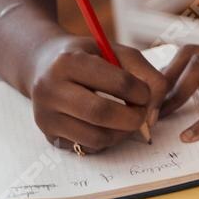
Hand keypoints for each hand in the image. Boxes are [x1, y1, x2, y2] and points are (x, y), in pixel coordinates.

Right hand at [25, 38, 168, 153]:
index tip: (147, 94)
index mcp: (68, 62)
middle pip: (101, 113)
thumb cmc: (89, 58)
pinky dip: (107, 140)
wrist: (44, 66)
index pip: (118, 83)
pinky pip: (87, 147)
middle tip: (143, 114)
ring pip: (95, 137)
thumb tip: (153, 113)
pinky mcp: (48, 135)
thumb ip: (145, 74)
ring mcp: (45, 116)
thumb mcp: (117, 52)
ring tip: (128, 120)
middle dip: (133, 118)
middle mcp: (50, 90)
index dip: (142, 92)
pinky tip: (110, 126)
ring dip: (122, 134)